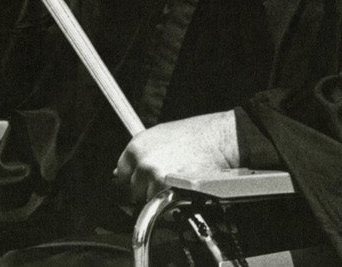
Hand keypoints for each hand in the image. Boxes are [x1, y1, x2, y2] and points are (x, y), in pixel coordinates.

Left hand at [114, 110, 239, 203]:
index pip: (120, 172)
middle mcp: (143, 162)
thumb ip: (141, 153)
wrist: (222, 139)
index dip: (133, 177)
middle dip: (147, 187)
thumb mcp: (162, 134)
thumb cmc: (198, 134)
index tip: (142, 178)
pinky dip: (172, 203)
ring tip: (178, 181)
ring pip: (149, 199)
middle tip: (166, 177)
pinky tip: (184, 188)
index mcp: (137, 146)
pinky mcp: (169, 192)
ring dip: (161, 196)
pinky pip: (163, 206)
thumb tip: (119, 172)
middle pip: (134, 188)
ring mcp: (155, 178)